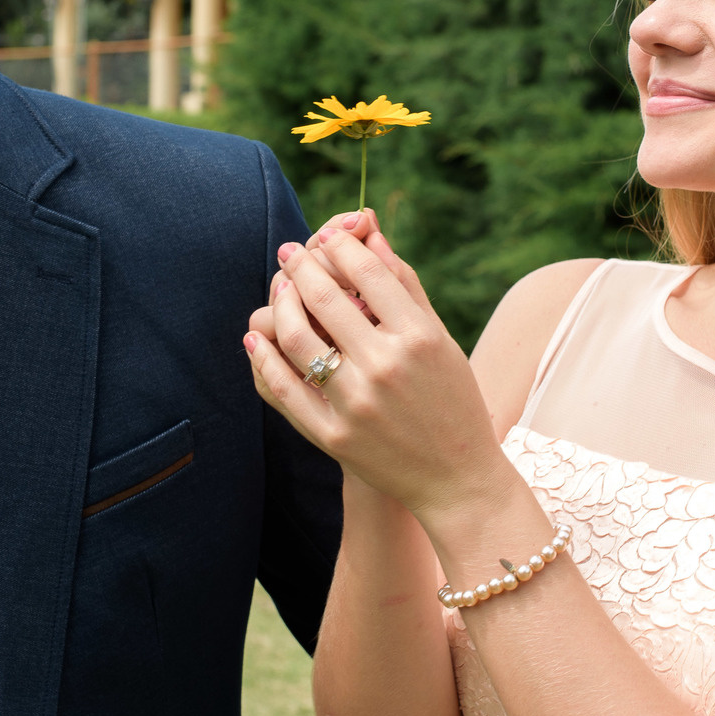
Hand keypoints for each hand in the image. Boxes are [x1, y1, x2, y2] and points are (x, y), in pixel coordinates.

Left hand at [244, 213, 507, 523]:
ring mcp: (356, 404)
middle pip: (325, 299)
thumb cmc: (453, 401)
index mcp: (419, 337)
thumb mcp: (441, 340)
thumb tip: (370, 235)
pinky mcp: (332, 436)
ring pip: (297, 338)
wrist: (455, 479)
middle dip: (301, 266)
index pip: (368, 273)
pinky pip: (283, 388)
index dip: (340, 246)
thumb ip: (405, 287)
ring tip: (280, 290)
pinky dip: (264, 358)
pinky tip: (258, 338)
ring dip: (280, 305)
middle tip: (289, 252)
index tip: (326, 237)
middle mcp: (386, 366)